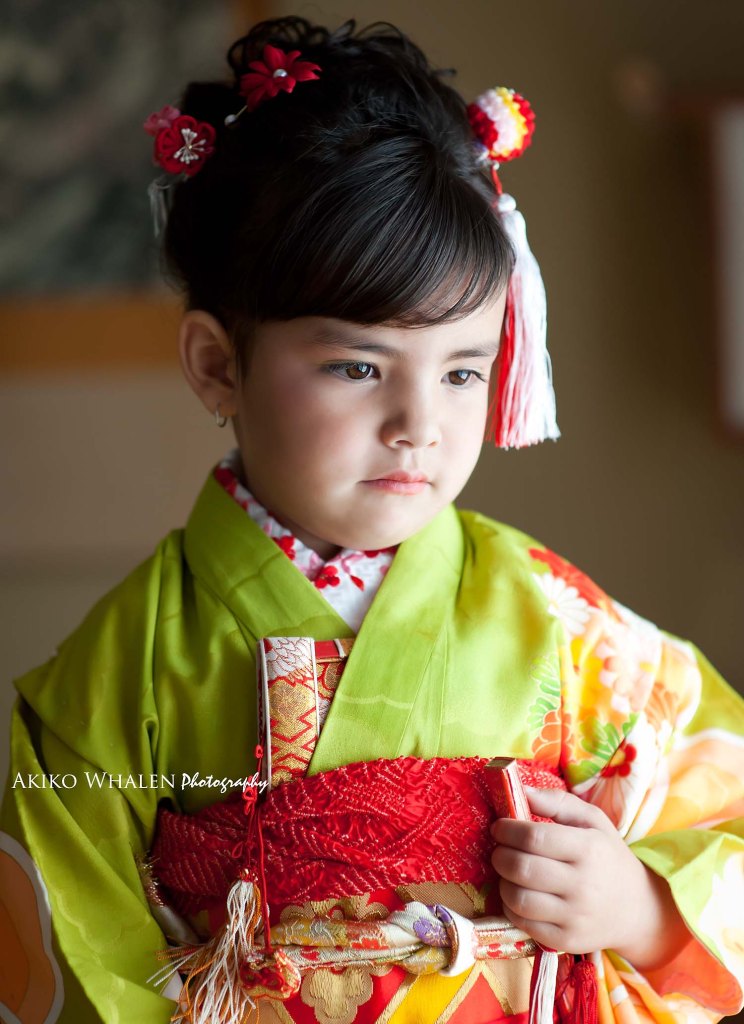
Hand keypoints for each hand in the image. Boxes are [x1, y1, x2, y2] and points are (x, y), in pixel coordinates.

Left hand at [490, 787, 688, 968]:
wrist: (636, 908)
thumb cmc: (607, 856)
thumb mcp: (593, 820)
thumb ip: (557, 802)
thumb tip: (522, 792)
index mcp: (588, 849)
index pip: (534, 837)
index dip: (507, 830)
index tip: (500, 826)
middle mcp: (583, 885)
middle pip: (522, 868)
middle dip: (500, 854)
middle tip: (499, 848)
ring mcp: (574, 917)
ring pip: (518, 898)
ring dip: (502, 881)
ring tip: (508, 871)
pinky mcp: (566, 941)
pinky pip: (524, 923)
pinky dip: (510, 907)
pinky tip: (517, 893)